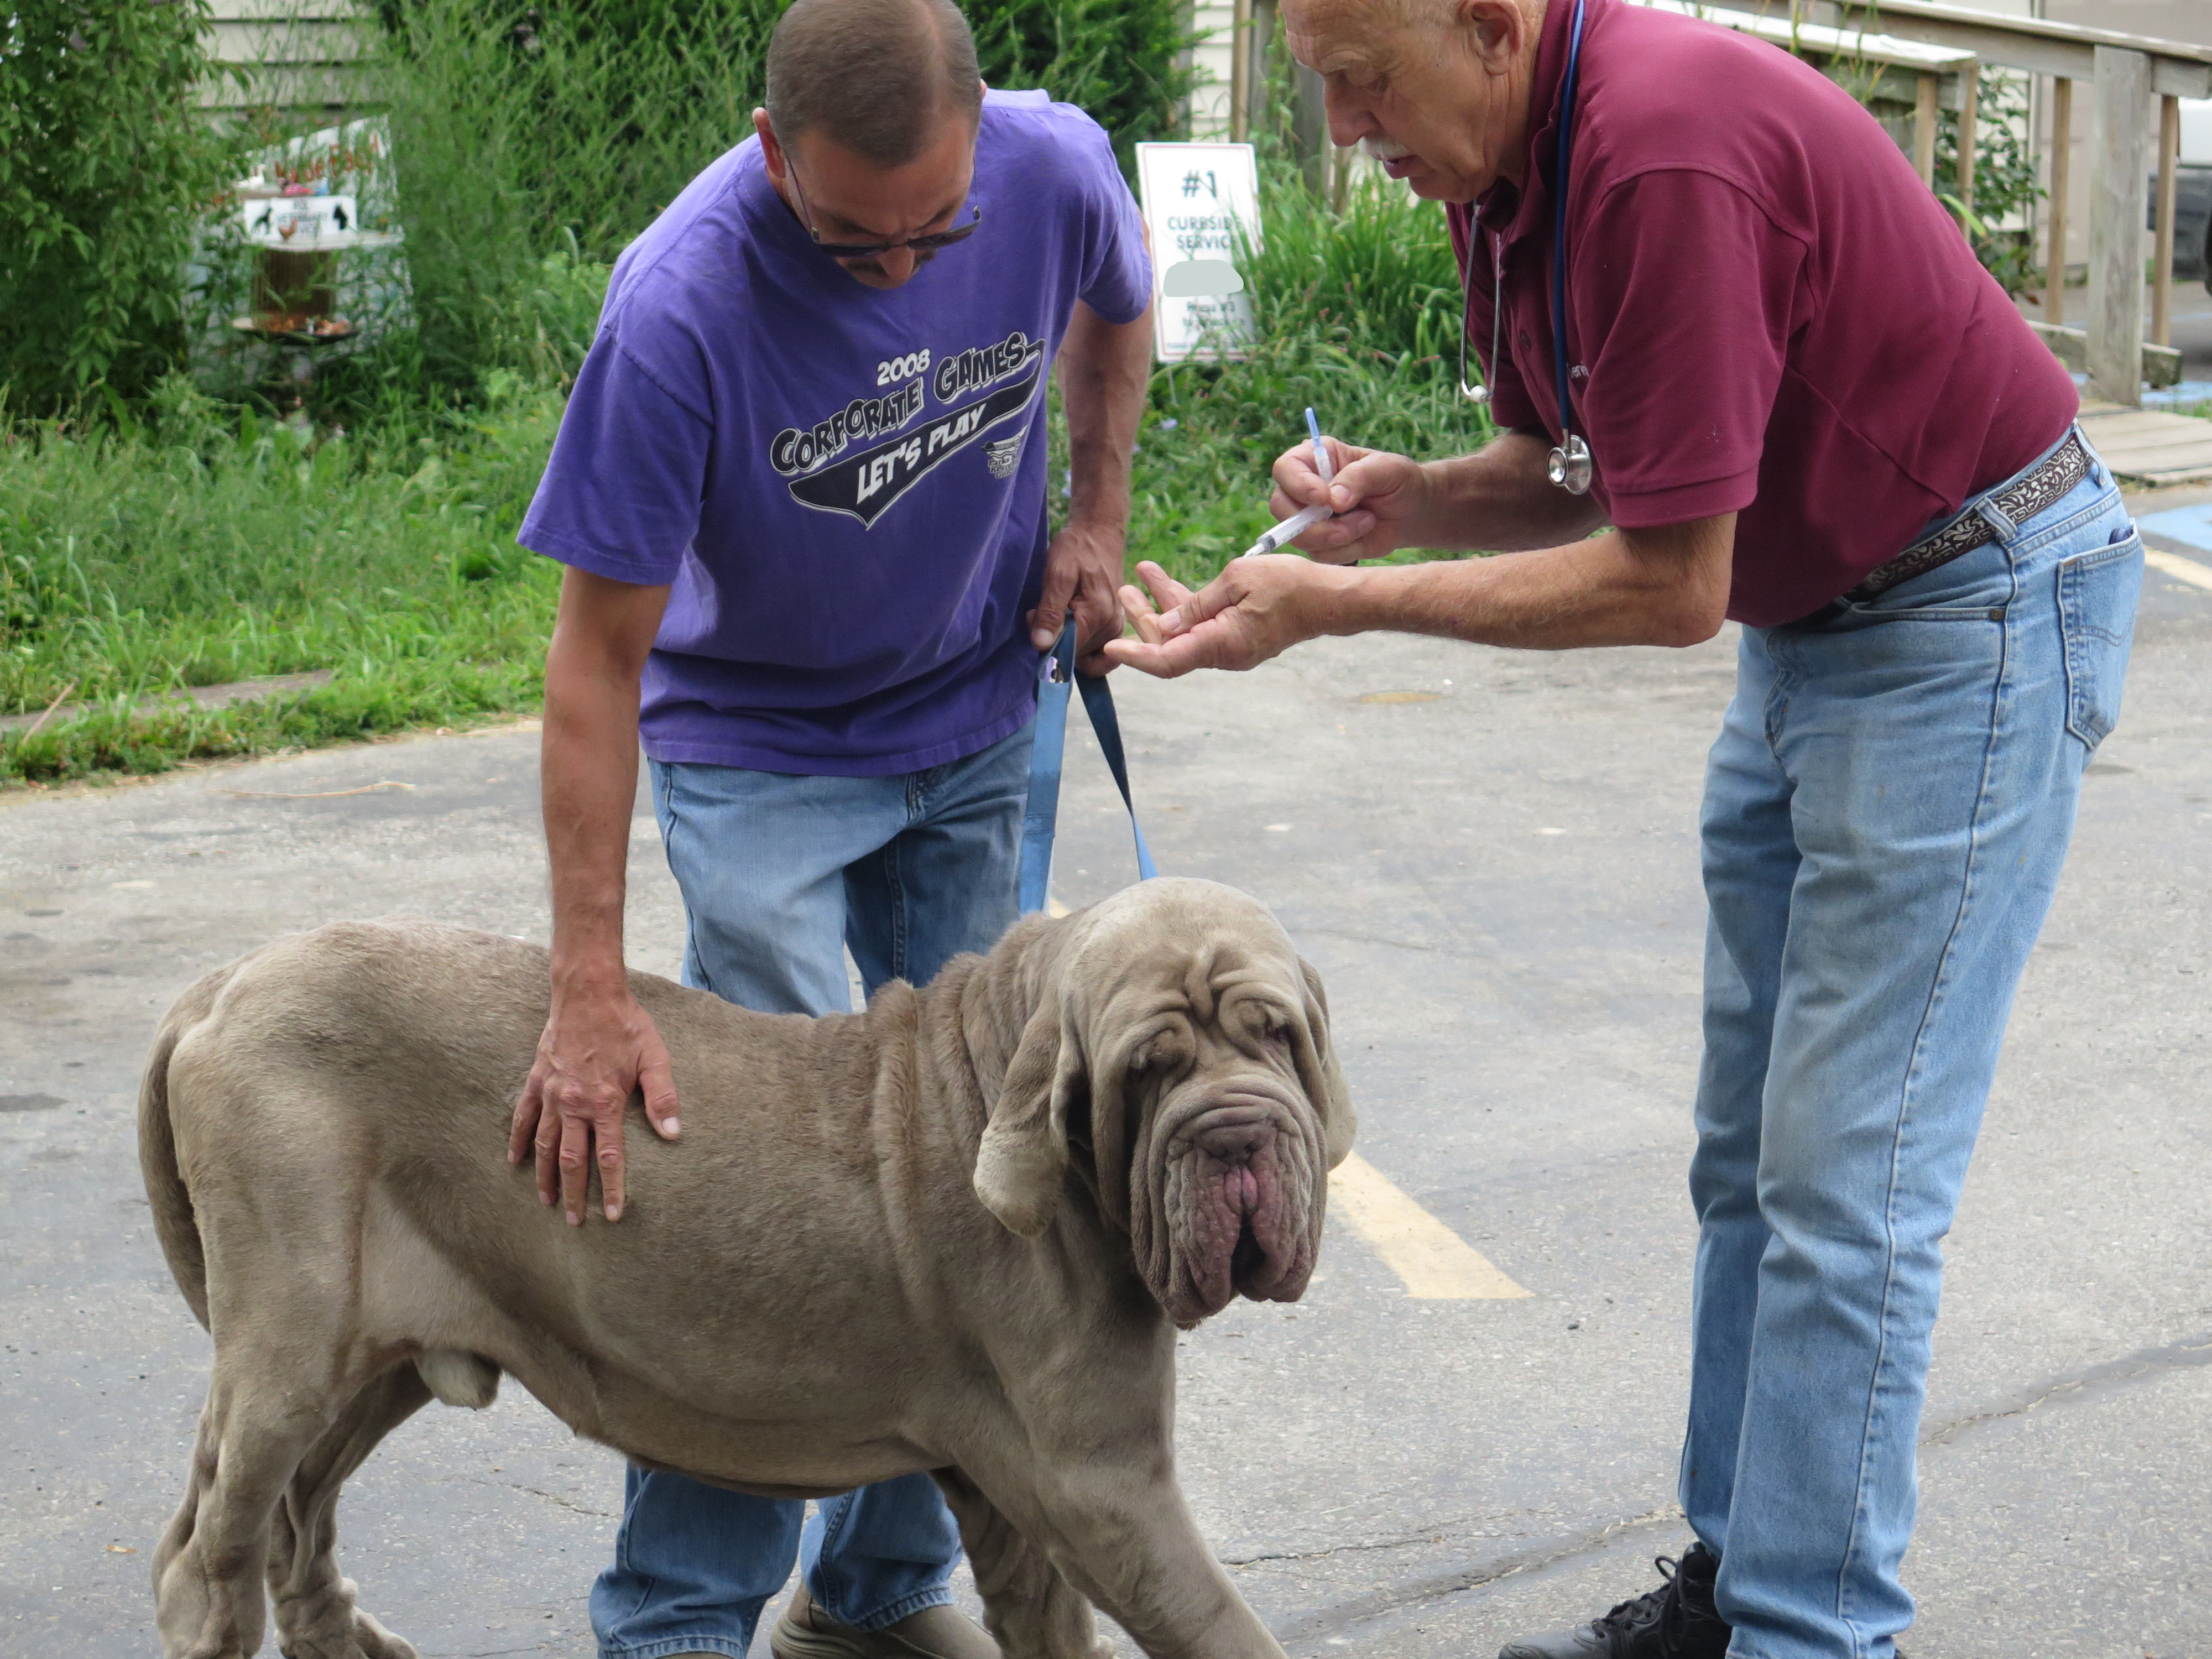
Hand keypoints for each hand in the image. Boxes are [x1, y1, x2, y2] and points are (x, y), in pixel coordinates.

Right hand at [509, 979, 680, 1223]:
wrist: (587, 993)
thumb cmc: (626, 1024)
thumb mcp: (655, 1057)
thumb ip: (663, 1097)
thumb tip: (673, 1134)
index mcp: (604, 1103)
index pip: (609, 1157)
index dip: (611, 1189)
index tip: (613, 1215)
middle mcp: (574, 1104)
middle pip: (571, 1160)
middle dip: (575, 1194)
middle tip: (576, 1222)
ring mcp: (551, 1094)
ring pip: (543, 1145)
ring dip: (544, 1176)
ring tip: (548, 1202)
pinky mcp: (536, 1080)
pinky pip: (522, 1116)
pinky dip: (517, 1140)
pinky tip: (514, 1161)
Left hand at [1030, 518, 1128, 675]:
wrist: (1099, 532)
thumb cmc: (1076, 549)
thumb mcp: (1057, 574)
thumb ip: (1050, 611)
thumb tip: (1041, 645)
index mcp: (1097, 616)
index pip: (1066, 651)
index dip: (1045, 640)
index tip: (1035, 617)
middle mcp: (1112, 627)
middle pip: (1075, 654)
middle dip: (1055, 639)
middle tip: (1043, 610)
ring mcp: (1116, 628)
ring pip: (1085, 656)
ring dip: (1067, 641)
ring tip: (1058, 613)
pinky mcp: (1116, 625)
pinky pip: (1100, 654)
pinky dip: (1082, 647)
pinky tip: (1070, 627)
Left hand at [1104, 556, 1356, 678]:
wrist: (1330, 599)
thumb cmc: (1289, 585)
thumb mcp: (1236, 580)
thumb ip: (1196, 603)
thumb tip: (1165, 624)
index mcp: (1220, 644)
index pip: (1166, 660)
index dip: (1135, 655)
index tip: (1110, 647)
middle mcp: (1223, 654)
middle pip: (1170, 645)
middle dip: (1144, 619)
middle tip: (1124, 590)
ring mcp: (1231, 648)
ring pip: (1186, 633)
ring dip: (1163, 607)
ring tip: (1142, 574)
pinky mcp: (1238, 638)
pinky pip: (1204, 627)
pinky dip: (1187, 607)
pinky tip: (1172, 583)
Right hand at [1270, 438, 1429, 564]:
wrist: (1411, 512)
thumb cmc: (1397, 481)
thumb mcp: (1387, 469)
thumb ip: (1359, 477)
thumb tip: (1333, 500)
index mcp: (1313, 459)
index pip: (1285, 469)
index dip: (1298, 485)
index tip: (1324, 499)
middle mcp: (1302, 489)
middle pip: (1282, 508)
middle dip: (1317, 524)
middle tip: (1352, 523)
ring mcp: (1307, 519)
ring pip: (1300, 537)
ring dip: (1339, 537)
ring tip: (1368, 521)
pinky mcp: (1318, 543)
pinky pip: (1319, 556)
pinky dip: (1346, 550)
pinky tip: (1364, 534)